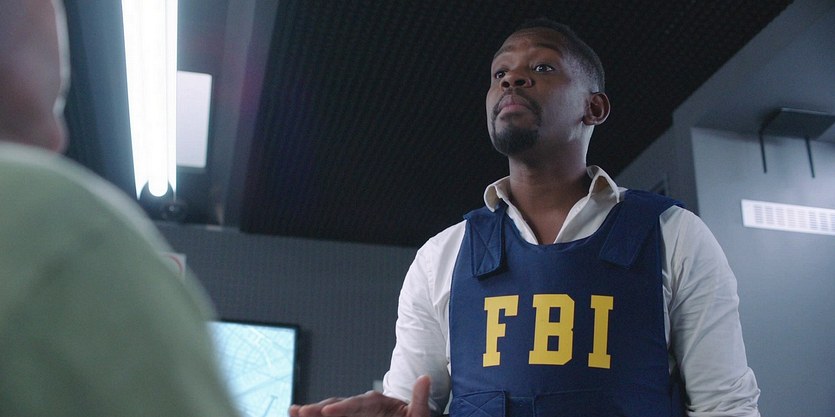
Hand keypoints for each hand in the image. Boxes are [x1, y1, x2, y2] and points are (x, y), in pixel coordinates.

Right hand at [289, 375, 431, 416]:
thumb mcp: (419, 412)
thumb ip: (420, 398)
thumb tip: (426, 378)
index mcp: (378, 401)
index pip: (358, 403)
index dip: (342, 407)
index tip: (328, 411)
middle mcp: (362, 404)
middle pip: (338, 405)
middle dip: (318, 408)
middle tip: (299, 411)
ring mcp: (353, 412)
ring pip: (329, 410)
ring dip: (312, 411)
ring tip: (293, 411)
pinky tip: (298, 416)